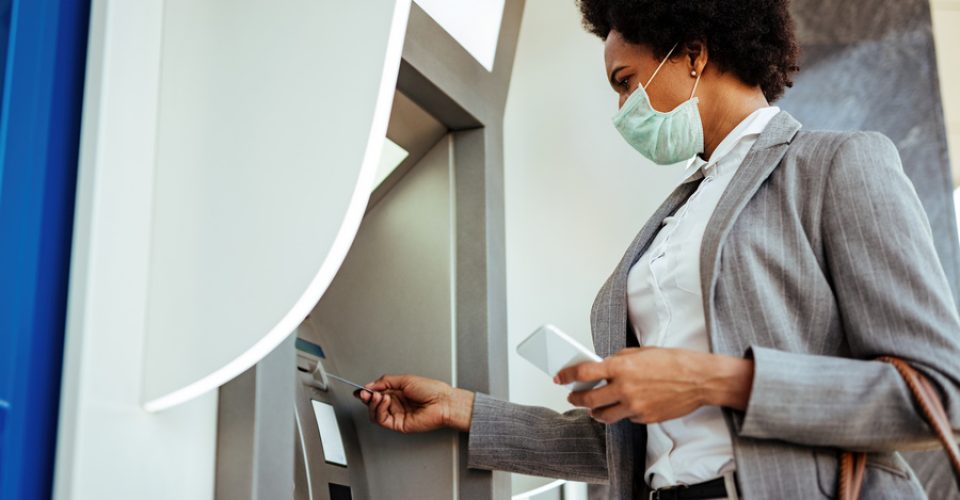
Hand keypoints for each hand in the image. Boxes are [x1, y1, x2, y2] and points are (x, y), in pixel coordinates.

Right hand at [354, 374, 474, 432]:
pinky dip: (380, 409)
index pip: (377, 393)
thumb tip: (370, 385)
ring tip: (378, 395)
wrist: (443, 402)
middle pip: (373, 404)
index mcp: (397, 392)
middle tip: (365, 392)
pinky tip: (385, 401)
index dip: (367, 392)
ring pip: (375, 413)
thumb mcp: (405, 379)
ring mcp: (397, 414)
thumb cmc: (432, 390)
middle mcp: (396, 404)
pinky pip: (382, 419)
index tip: (360, 389)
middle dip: (367, 398)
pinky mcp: (398, 425)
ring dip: (373, 404)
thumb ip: (385, 381)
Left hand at [556, 347, 753, 424]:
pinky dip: (622, 413)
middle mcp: (624, 388)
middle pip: (588, 399)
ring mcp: (634, 406)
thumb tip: (603, 365)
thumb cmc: (674, 362)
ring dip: (594, 412)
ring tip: (592, 408)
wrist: (699, 379)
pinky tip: (624, 406)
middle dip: (576, 399)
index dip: (567, 376)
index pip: (584, 372)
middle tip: (572, 397)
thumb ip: (619, 360)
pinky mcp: (644, 418)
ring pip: (604, 416)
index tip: (559, 378)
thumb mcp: (641, 352)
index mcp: (621, 366)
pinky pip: (626, 418)